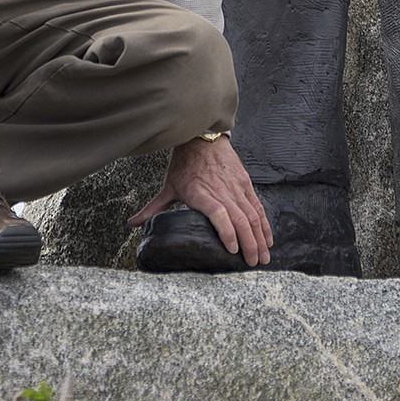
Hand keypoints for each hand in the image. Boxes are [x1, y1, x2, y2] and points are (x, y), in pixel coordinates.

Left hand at [128, 136, 271, 266]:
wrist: (202, 136)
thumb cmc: (183, 164)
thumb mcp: (168, 186)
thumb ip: (152, 209)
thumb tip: (131, 224)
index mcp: (200, 193)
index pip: (218, 213)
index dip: (227, 232)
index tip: (232, 250)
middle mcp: (221, 190)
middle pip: (240, 219)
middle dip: (249, 245)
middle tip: (252, 265)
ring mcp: (235, 186)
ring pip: (252, 214)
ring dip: (260, 238)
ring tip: (263, 258)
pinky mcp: (245, 182)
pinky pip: (257, 205)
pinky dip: (264, 223)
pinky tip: (268, 238)